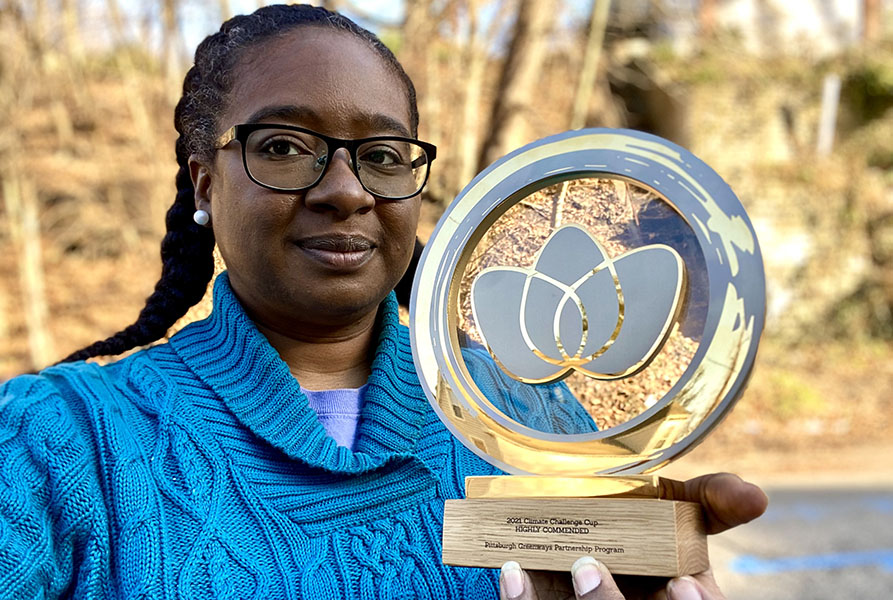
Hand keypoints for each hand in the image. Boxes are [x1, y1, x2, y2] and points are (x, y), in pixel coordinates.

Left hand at [498, 472, 768, 599]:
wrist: (582, 517)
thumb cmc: (641, 522)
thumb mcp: (680, 508)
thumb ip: (713, 500)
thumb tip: (755, 495)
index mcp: (680, 598)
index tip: (683, 586)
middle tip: (593, 568)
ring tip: (568, 565)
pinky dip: (522, 598)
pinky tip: (514, 569)